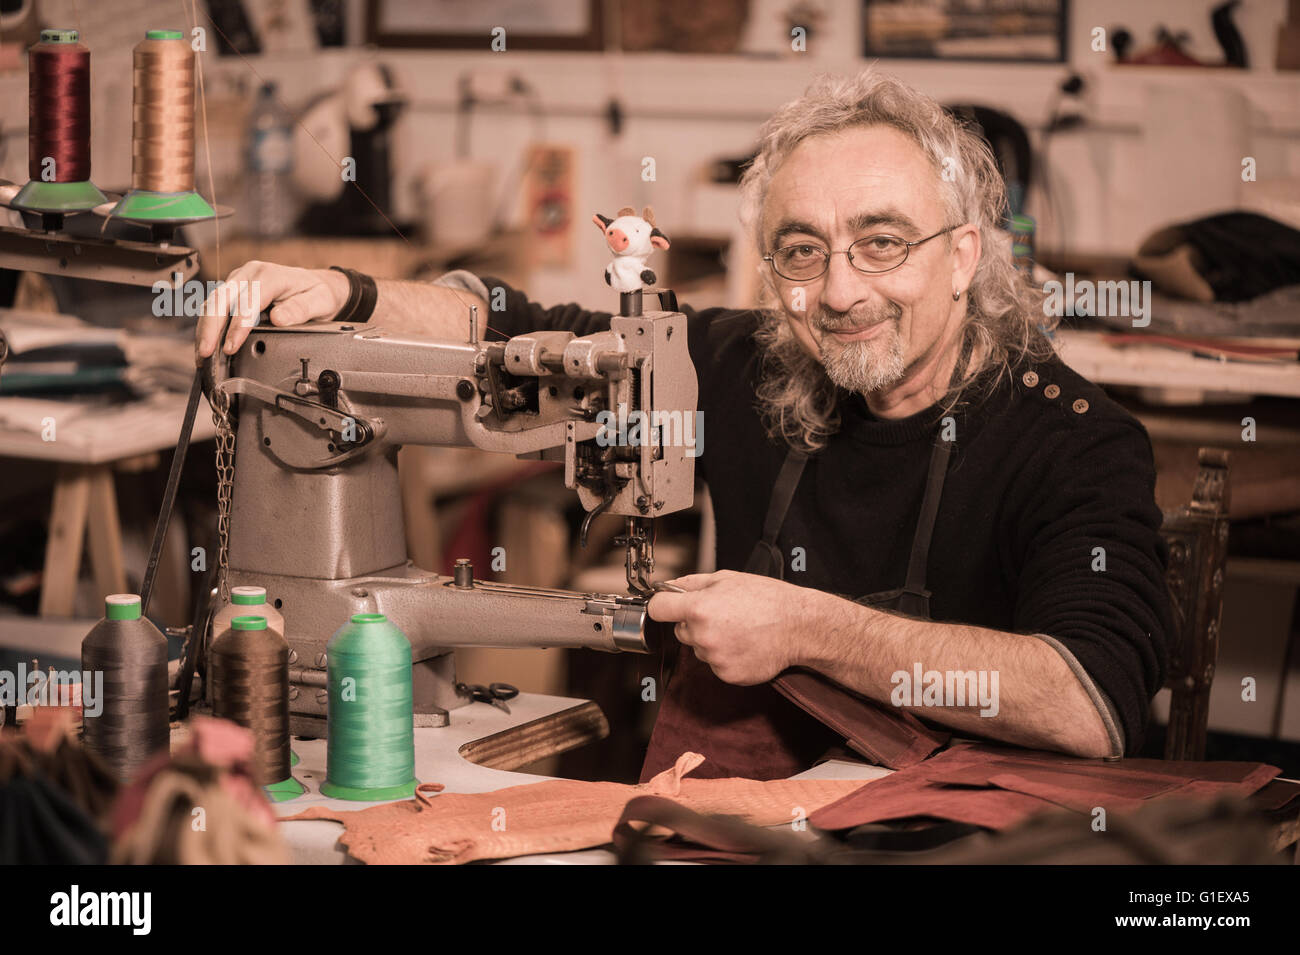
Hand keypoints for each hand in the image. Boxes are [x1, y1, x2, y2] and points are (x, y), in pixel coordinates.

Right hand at [195, 261, 349, 360]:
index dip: (237, 326)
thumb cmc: (317, 292)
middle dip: (210, 328)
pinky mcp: (233, 290)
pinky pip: (214, 307)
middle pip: (221, 299)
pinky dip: (207, 327)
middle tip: (205, 353)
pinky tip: (205, 345)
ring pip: (212, 303)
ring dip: (204, 330)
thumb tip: (279, 318)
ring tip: (200, 355)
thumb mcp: (320, 301)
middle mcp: (249, 274)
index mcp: (269, 275)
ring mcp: (238, 281)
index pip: (247, 301)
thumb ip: (300, 309)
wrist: (315, 283)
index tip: (232, 347)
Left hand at [647, 570, 823, 684]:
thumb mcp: (727, 578)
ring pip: (699, 649)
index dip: (663, 605)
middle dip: (693, 623)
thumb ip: (692, 583)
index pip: (658, 609)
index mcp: (699, 608)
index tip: (668, 606)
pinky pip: (715, 664)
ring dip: (711, 641)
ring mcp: (715, 658)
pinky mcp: (727, 674)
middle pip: (680, 632)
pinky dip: (726, 656)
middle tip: (722, 615)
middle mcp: (703, 636)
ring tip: (738, 629)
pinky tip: (744, 644)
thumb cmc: (767, 599)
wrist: (798, 626)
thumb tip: (668, 587)